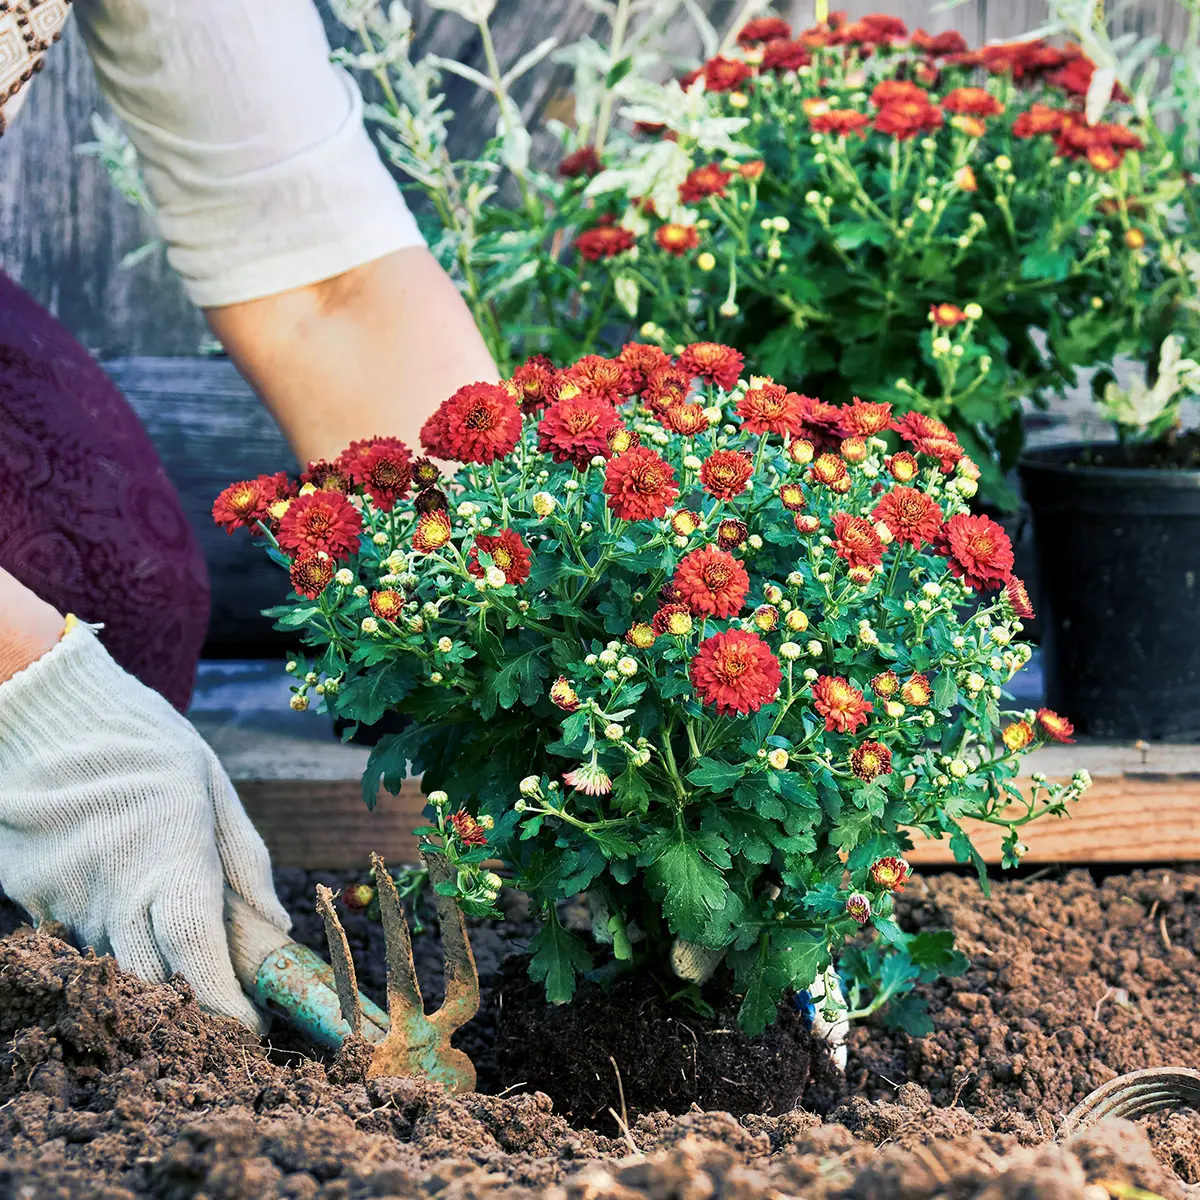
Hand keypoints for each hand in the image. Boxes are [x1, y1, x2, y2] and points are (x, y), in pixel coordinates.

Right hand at [0, 622, 289, 1029]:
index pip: (197, 956)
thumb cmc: (143, 743)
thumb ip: (245, 860)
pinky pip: (75, 934)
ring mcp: (64, 898)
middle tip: (215, 991)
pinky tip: (115, 885)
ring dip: (144, 956)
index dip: (222, 1004)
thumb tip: (277, 928)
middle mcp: (114, 890)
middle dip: (186, 999)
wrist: (45, 712)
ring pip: (113, 959)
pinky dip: (104, 928)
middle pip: (152, 980)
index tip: (247, 1029)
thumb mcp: (212, 785)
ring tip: (160, 909)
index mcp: (172, 858)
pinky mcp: (29, 895)